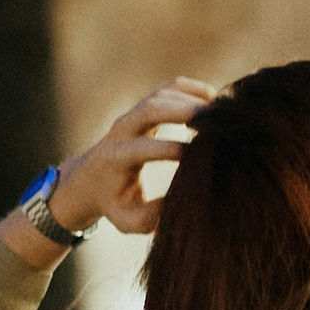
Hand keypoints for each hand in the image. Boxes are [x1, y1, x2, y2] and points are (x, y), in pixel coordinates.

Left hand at [48, 82, 218, 239]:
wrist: (91, 180)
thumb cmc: (114, 203)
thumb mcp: (130, 220)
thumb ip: (155, 215)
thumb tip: (185, 197)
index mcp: (116, 159)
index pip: (142, 148)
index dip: (170, 149)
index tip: (198, 155)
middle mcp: (122, 131)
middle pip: (151, 110)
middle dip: (183, 112)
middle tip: (215, 120)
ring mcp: (133, 115)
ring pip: (161, 96)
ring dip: (191, 100)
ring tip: (219, 113)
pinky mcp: (144, 106)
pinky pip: (168, 88)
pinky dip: (191, 88)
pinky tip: (213, 98)